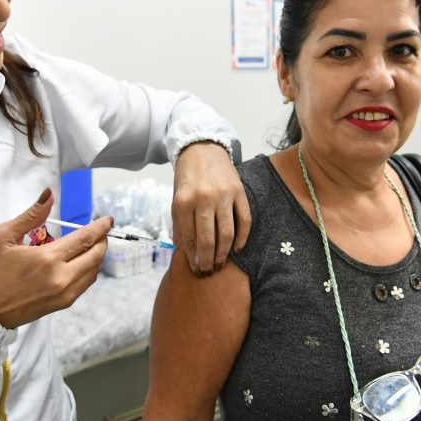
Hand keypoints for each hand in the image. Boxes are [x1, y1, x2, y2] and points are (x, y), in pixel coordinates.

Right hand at [0, 189, 111, 328]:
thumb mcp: (3, 236)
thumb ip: (31, 215)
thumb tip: (49, 194)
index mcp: (48, 258)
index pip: (85, 238)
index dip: (101, 227)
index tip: (108, 220)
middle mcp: (62, 276)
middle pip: (96, 254)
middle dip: (102, 240)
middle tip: (100, 231)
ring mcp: (66, 292)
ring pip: (95, 270)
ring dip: (97, 255)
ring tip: (91, 244)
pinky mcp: (65, 302)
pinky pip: (87, 282)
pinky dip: (90, 269)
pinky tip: (81, 261)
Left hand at [172, 142, 250, 275]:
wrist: (202, 149)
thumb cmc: (187, 178)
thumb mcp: (176, 199)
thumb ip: (179, 225)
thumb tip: (185, 252)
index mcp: (184, 201)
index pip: (189, 238)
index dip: (193, 258)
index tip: (195, 269)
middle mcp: (204, 198)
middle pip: (208, 239)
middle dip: (208, 261)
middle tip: (208, 272)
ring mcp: (224, 195)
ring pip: (227, 233)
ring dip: (224, 253)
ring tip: (220, 264)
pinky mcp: (240, 192)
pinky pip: (244, 221)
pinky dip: (242, 238)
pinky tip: (237, 249)